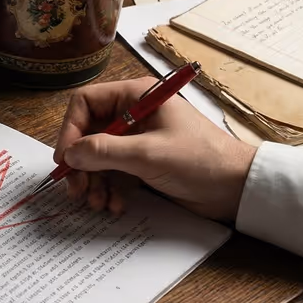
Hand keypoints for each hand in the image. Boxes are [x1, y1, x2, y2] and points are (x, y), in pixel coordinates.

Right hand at [53, 77, 255, 220]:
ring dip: (93, 182)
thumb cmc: (199, 160)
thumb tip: (69, 154)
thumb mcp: (147, 154)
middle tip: (76, 190)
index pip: (85, 103)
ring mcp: (137, 139)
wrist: (237, 189)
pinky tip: (116, 205)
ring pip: (97, 157)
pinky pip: (113, 172)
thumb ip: (104, 151)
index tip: (65, 158)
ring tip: (97, 203)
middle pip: (88, 133)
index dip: (70, 130)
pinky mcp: (142, 162)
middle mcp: (132, 114)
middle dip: (80, 164)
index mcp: (135, 97)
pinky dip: (110, 189)